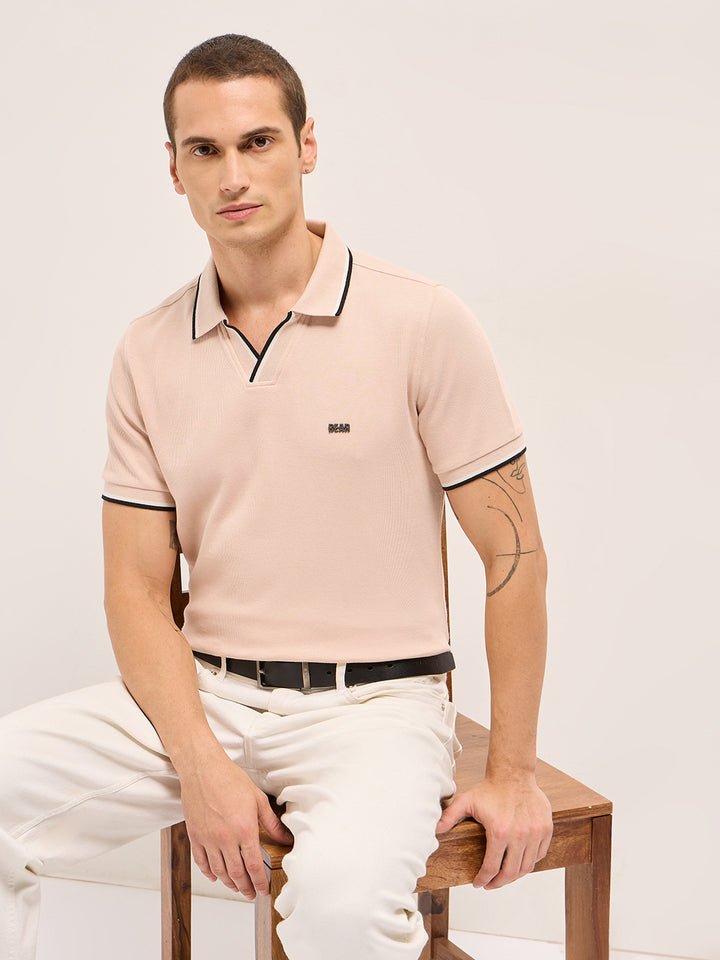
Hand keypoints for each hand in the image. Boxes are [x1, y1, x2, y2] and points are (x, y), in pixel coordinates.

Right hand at [179, 754, 292, 898]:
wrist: (204, 769)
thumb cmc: (231, 780)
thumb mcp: (258, 799)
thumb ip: (271, 823)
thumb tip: (285, 838)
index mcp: (244, 829)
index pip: (254, 865)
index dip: (260, 881)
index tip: (263, 890)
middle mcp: (225, 838)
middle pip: (236, 873)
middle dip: (245, 887)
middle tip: (250, 894)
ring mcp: (208, 839)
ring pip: (219, 871)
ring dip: (229, 883)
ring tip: (236, 887)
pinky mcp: (195, 836)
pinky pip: (201, 862)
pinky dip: (209, 873)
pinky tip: (215, 876)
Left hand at [436, 776, 551, 889]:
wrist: (513, 773)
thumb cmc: (490, 789)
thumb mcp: (466, 801)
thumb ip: (450, 817)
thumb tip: (434, 830)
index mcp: (500, 832)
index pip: (492, 868)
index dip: (483, 879)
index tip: (478, 884)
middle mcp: (520, 835)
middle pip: (511, 873)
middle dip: (499, 883)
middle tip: (491, 885)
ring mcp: (535, 833)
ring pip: (527, 866)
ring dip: (515, 876)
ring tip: (504, 876)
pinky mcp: (546, 829)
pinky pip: (540, 854)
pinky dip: (529, 862)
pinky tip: (519, 861)